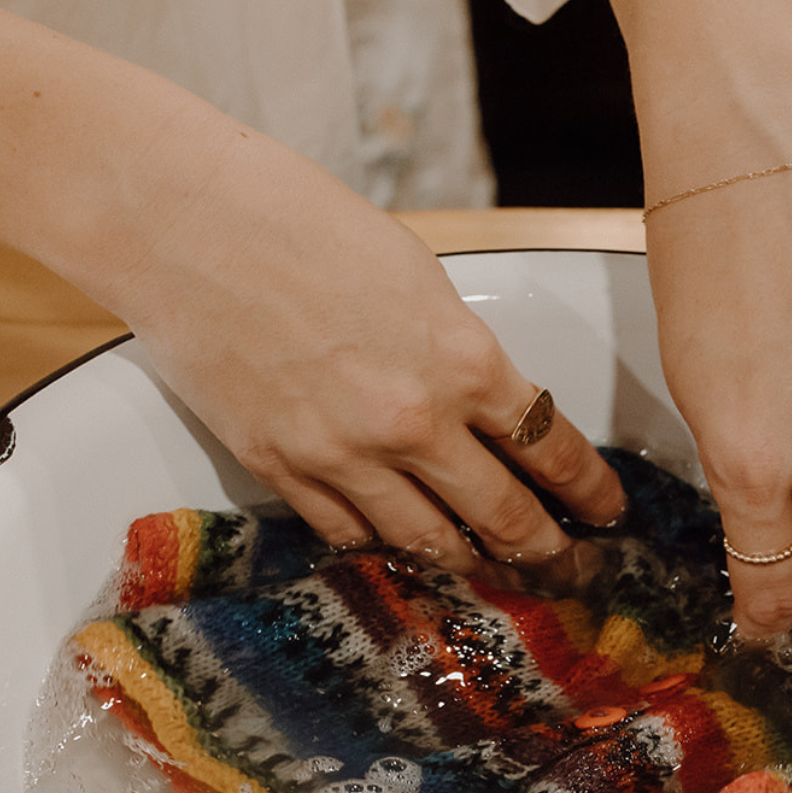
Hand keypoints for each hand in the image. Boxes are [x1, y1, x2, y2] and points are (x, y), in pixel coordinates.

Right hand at [98, 122, 627, 576]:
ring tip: (489, 569)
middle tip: (567, 568)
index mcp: (461, 358)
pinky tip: (398, 545)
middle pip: (501, 514)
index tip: (605, 509)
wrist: (186, 227)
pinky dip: (380, 543)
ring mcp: (341, 455)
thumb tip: (478, 394)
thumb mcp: (413, 273)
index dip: (589, 490)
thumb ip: (453, 344)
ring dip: (467, 561)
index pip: (550, 447)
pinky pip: (347, 531)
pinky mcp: (279, 468)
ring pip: (425, 541)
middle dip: (545, 549)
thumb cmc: (296, 223)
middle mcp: (410, 422)